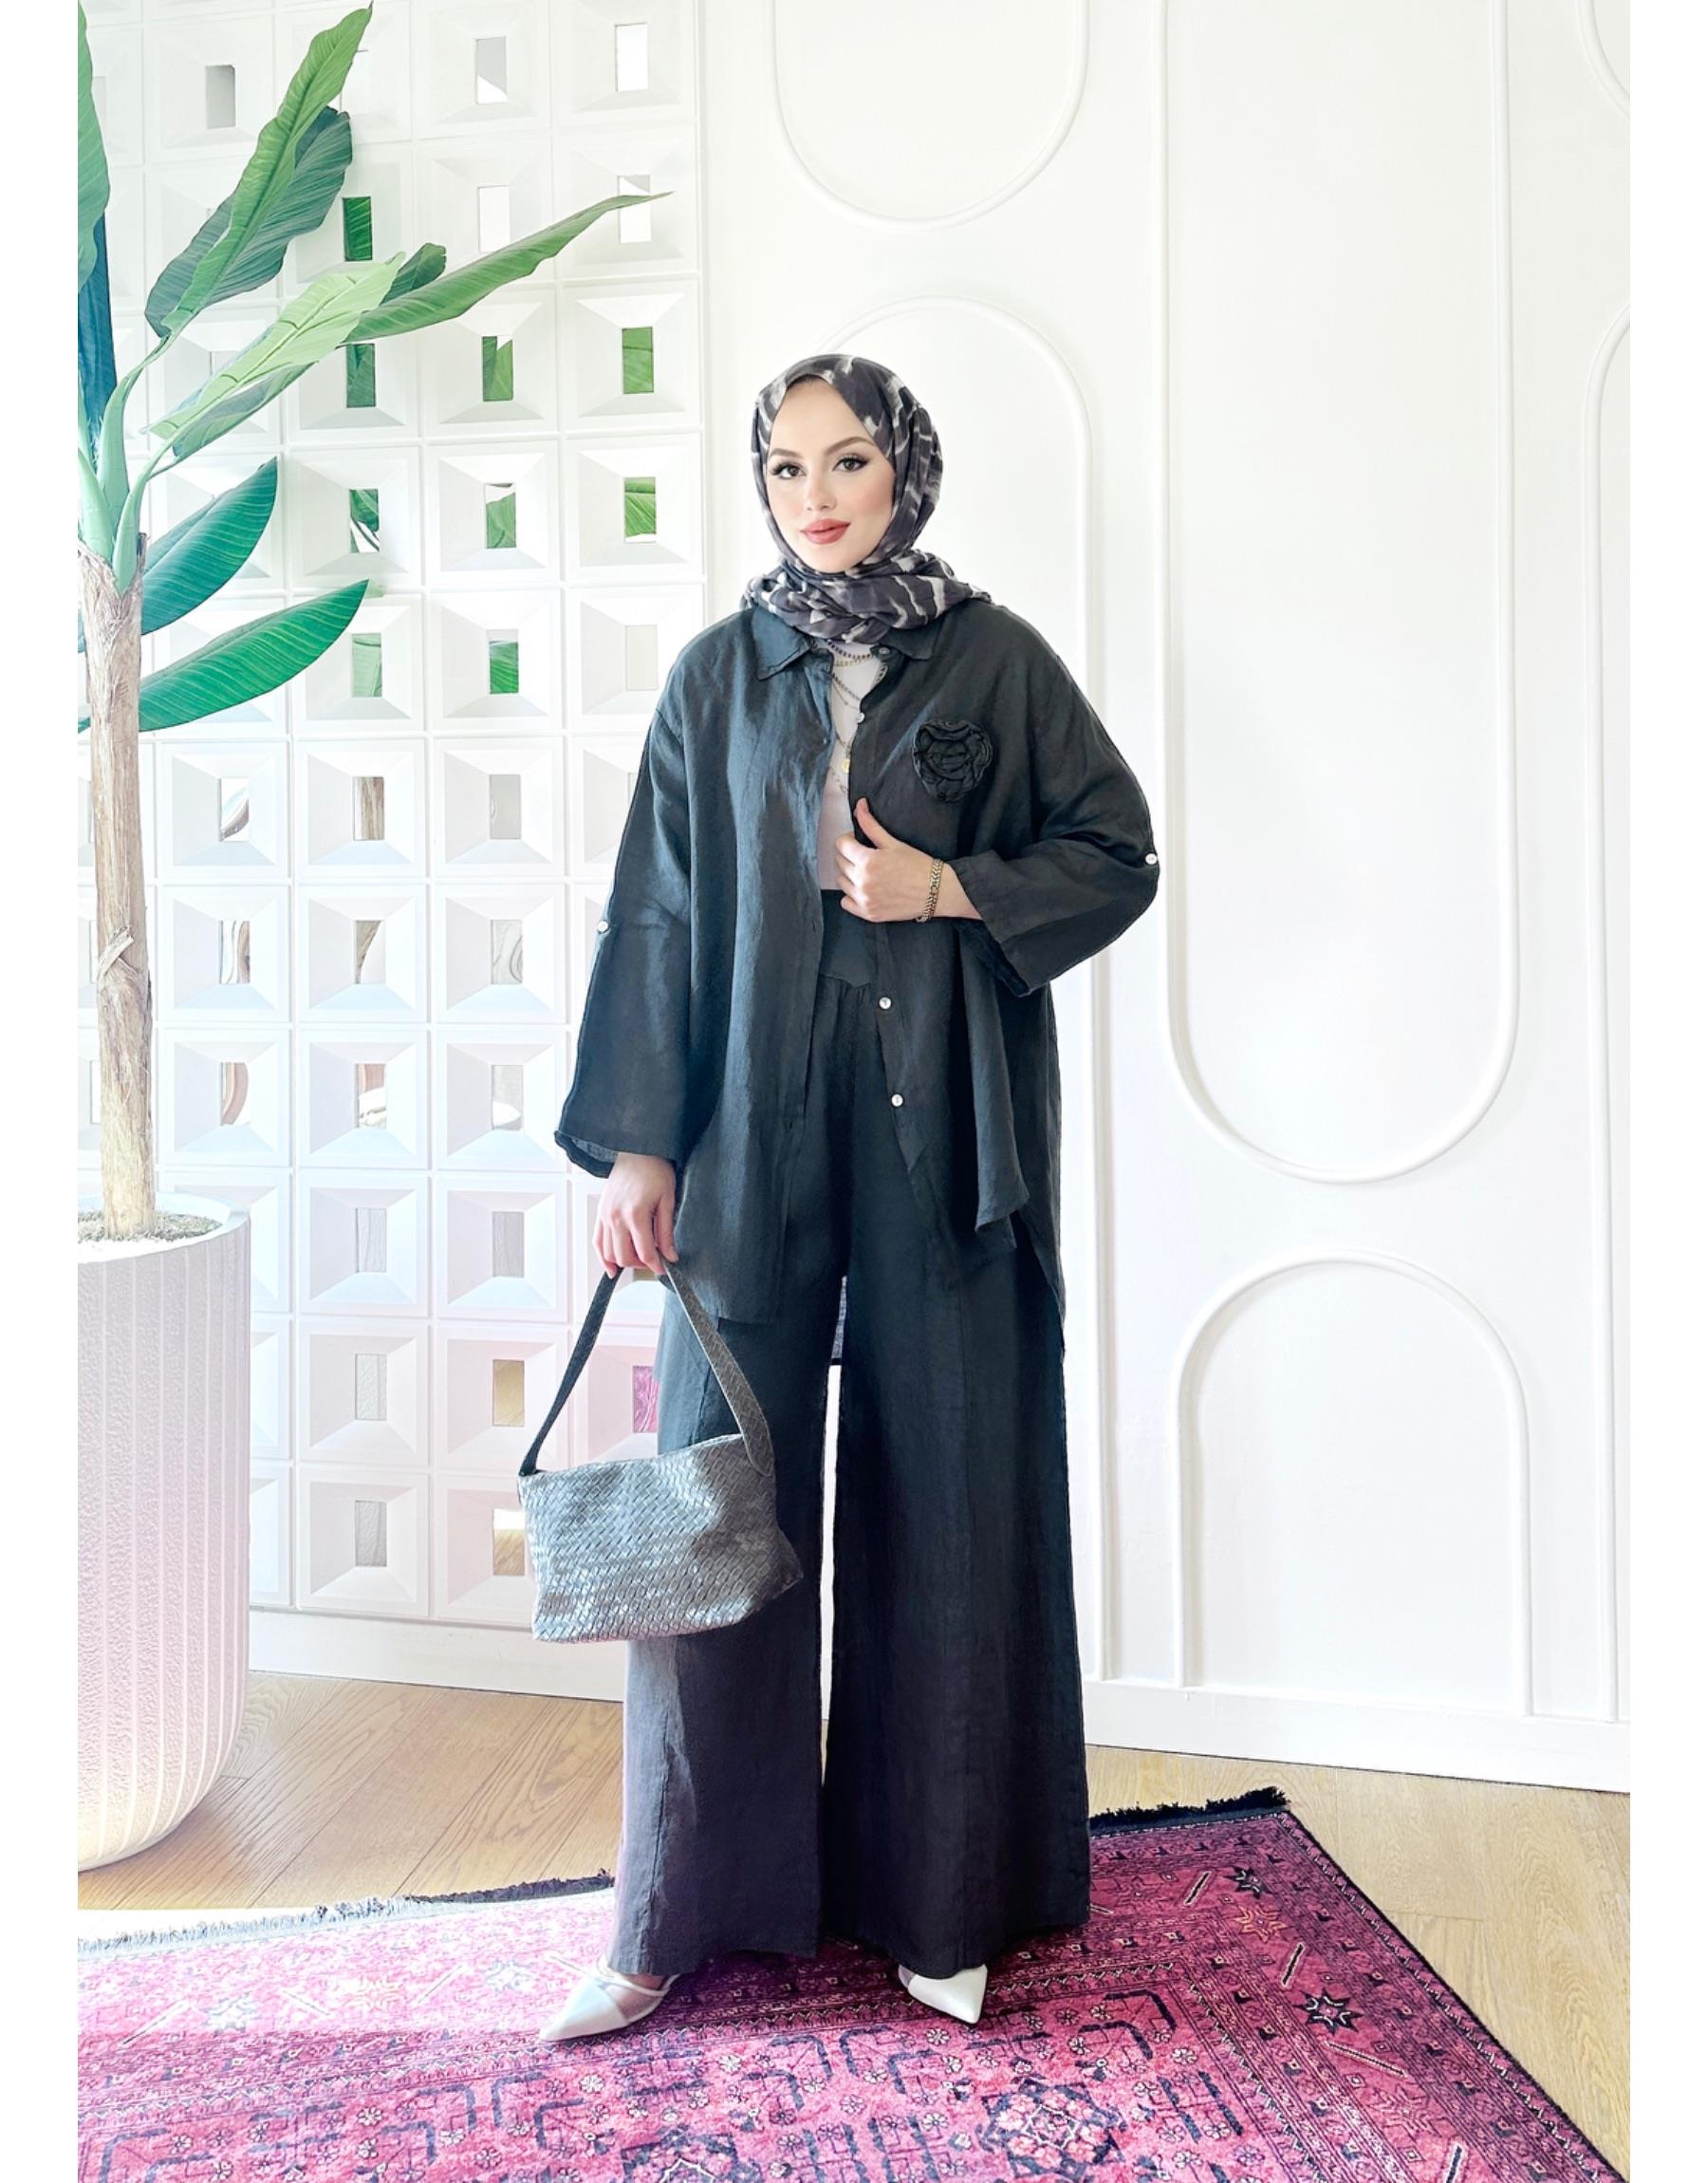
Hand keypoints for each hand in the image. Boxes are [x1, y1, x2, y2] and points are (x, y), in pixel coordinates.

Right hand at [597, 1151, 679, 1276]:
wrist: (636, 1151)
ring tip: (638, 1258)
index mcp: (635, 1214)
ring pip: (608, 1253)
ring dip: (623, 1261)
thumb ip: (666, 1232)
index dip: (656, 1265)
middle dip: (640, 1264)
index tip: (664, 1268)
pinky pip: (597, 1241)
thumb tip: (671, 1256)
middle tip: (653, 1261)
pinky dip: (603, 1256)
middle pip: (624, 1257)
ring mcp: (605, 1216)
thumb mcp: (667, 1201)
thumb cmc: (655, 1171)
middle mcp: (616, 1217)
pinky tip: (612, 1266)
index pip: (644, 1252)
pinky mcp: (599, 1213)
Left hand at [834, 797, 959, 921]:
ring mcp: (864, 899)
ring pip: (841, 882)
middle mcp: (863, 881)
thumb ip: (872, 825)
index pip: (841, 845)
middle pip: (840, 862)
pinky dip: (851, 895)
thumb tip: (859, 806)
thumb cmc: (918, 866)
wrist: (936, 891)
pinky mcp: (868, 913)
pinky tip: (865, 889)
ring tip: (867, 872)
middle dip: (850, 856)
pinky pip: (845, 903)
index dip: (848, 839)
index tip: (857, 841)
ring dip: (849, 875)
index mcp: (868, 861)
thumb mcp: (894, 843)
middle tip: (866, 856)